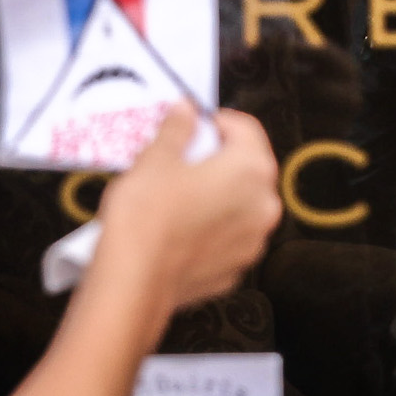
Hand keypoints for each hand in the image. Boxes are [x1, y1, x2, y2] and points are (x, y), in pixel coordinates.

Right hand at [92, 105, 281, 312]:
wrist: (132, 282)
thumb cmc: (145, 220)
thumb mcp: (155, 158)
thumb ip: (177, 129)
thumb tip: (185, 112)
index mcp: (251, 170)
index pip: (245, 128)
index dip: (216, 121)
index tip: (193, 123)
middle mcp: (262, 207)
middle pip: (247, 168)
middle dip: (217, 159)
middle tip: (181, 157)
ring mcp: (251, 242)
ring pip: (239, 205)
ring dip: (216, 195)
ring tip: (175, 193)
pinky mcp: (233, 270)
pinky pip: (226, 237)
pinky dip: (209, 228)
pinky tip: (177, 226)